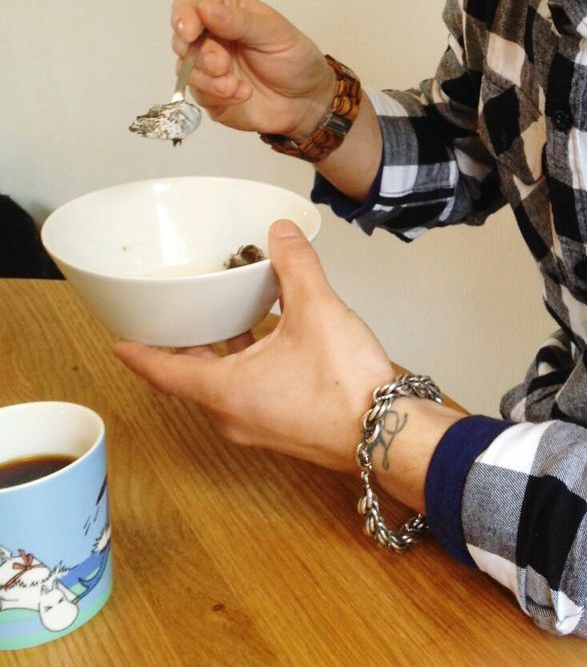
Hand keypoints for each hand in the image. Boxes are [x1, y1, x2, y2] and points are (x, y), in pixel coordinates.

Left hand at [113, 220, 395, 471]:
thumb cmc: (345, 386)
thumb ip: (296, 266)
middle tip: (177, 315)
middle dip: (185, 345)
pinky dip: (247, 365)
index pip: (164, 372)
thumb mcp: (316, 310)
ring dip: (221, 354)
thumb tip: (281, 233)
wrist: (386, 434)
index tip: (121, 342)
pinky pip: (251, 393)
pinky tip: (271, 338)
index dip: (140, 353)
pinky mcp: (285, 427)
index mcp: (225, 391)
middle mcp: (234, 415)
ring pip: (224, 386)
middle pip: (193, 378)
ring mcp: (260, 426)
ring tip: (227, 316)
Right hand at [170, 0, 332, 139]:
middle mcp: (212, 37)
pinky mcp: (210, 94)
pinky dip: (218, 96)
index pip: (189, 5)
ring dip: (208, 79)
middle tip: (222, 65)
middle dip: (199, 54)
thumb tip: (205, 8)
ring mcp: (208, 68)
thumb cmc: (295, 59)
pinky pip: (198, 94)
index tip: (190, 32)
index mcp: (226, 11)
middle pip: (181, 39)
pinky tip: (242, 94)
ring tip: (235, 85)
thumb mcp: (275, 33)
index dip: (183, 17)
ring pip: (184, 69)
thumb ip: (240, 21)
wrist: (308, 101)